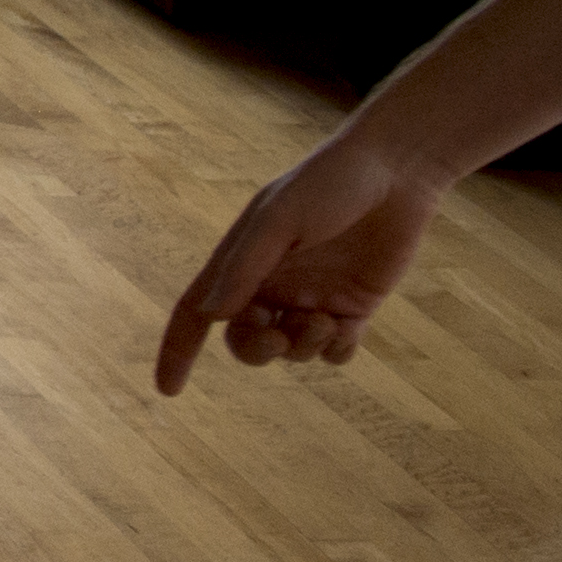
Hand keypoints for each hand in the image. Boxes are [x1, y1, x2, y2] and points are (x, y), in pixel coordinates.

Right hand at [155, 140, 446, 391]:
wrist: (395, 171)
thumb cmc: (329, 184)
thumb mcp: (280, 219)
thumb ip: (246, 267)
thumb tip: (210, 315)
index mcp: (242, 261)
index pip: (197, 312)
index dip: (178, 350)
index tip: (167, 390)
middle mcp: (272, 284)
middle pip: (246, 340)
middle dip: (256, 350)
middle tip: (277, 337)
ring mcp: (312, 297)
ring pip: (293, 349)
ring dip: (304, 346)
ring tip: (325, 320)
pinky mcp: (353, 305)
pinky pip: (335, 350)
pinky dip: (336, 350)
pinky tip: (345, 328)